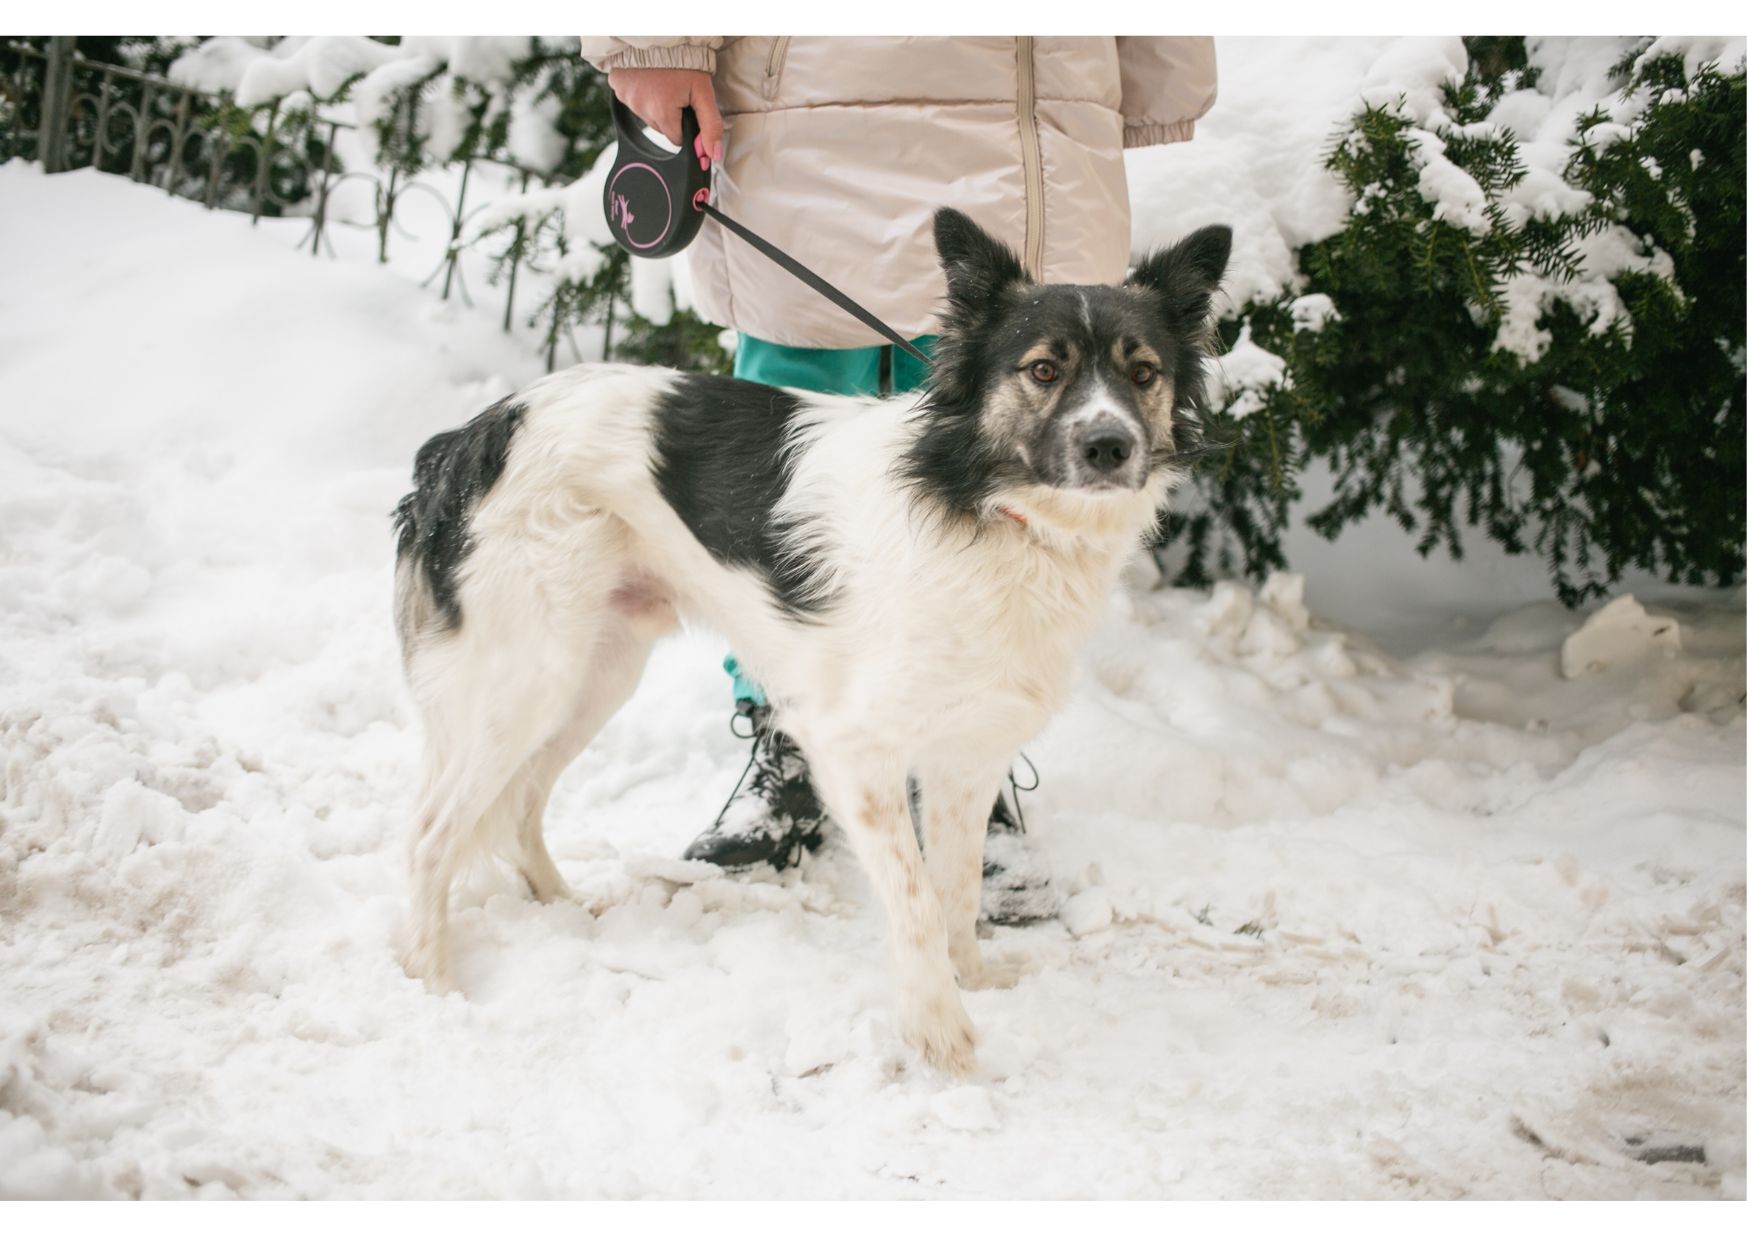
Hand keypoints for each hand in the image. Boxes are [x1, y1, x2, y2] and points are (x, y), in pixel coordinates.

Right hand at [607, 67, 724, 168]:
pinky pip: (633, 100)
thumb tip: (712, 154)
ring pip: (647, 115)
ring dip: (656, 105)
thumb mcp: (703, 92)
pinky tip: (648, 79)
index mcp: (662, 114)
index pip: (676, 139)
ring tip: (663, 83)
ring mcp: (627, 99)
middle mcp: (642, 110)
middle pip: (662, 128)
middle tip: (677, 92)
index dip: (685, 126)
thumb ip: (710, 125)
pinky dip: (641, 93)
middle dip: (671, 116)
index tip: (688, 110)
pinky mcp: (618, 89)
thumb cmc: (682, 61)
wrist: (656, 34)